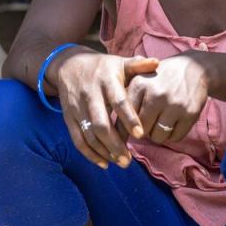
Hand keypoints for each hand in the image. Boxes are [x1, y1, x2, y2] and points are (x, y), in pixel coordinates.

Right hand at [50, 50, 159, 167]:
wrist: (68, 64)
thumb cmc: (101, 66)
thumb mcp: (118, 62)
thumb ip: (137, 65)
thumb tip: (157, 62)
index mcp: (106, 80)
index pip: (118, 101)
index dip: (128, 118)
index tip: (140, 134)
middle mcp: (90, 95)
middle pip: (101, 124)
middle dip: (114, 144)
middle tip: (128, 160)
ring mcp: (77, 107)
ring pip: (89, 134)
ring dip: (104, 151)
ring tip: (120, 162)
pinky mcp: (68, 117)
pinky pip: (77, 139)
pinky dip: (89, 153)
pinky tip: (103, 163)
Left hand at [126, 53, 210, 143]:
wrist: (194, 68)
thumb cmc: (161, 78)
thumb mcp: (141, 79)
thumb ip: (126, 100)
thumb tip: (113, 131)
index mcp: (140, 84)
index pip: (125, 117)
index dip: (125, 128)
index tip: (127, 132)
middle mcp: (156, 94)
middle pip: (141, 130)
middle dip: (143, 131)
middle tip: (148, 124)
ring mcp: (174, 104)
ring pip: (158, 136)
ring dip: (158, 135)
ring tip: (160, 124)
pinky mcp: (190, 113)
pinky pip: (175, 137)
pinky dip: (172, 136)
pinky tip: (173, 125)